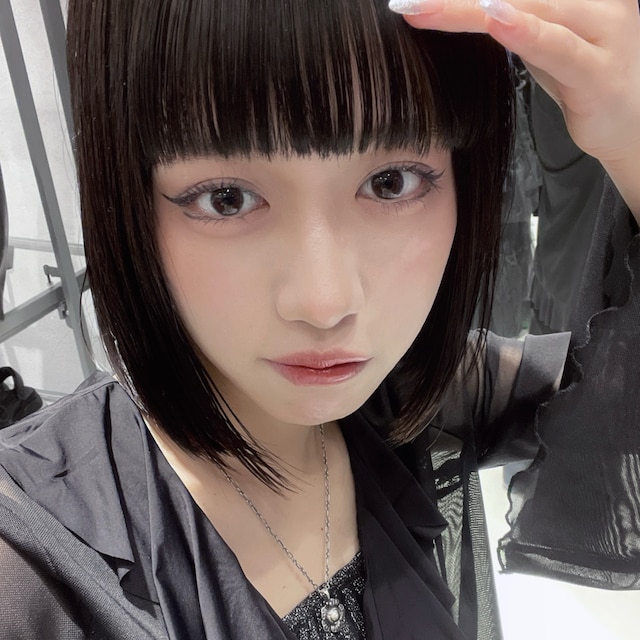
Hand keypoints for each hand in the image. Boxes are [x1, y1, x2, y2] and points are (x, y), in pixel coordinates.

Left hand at [389, 0, 639, 217]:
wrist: (634, 124)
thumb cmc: (584, 80)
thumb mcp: (542, 43)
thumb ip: (513, 22)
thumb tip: (469, 10)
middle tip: (404, 1)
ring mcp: (602, 30)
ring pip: (531, 7)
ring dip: (470, 7)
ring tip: (422, 6)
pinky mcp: (599, 71)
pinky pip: (558, 47)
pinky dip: (525, 32)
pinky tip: (494, 18)